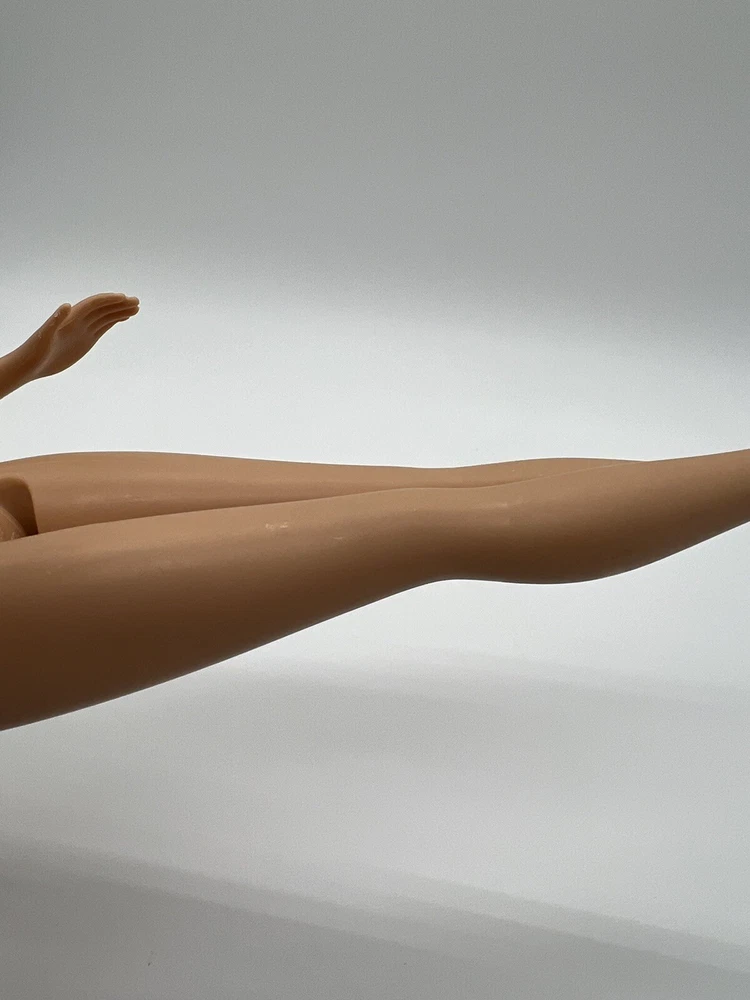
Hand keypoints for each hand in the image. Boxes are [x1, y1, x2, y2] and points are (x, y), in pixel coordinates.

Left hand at [25, 292, 139, 379]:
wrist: (32, 364)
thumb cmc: (35, 350)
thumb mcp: (44, 336)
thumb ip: (55, 320)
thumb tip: (67, 306)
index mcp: (70, 317)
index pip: (93, 305)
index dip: (108, 300)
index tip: (125, 298)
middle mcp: (78, 320)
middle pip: (102, 308)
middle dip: (119, 304)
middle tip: (137, 302)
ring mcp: (83, 329)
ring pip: (104, 316)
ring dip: (119, 311)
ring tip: (136, 308)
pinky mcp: (85, 339)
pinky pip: (102, 327)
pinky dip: (113, 321)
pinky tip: (122, 318)